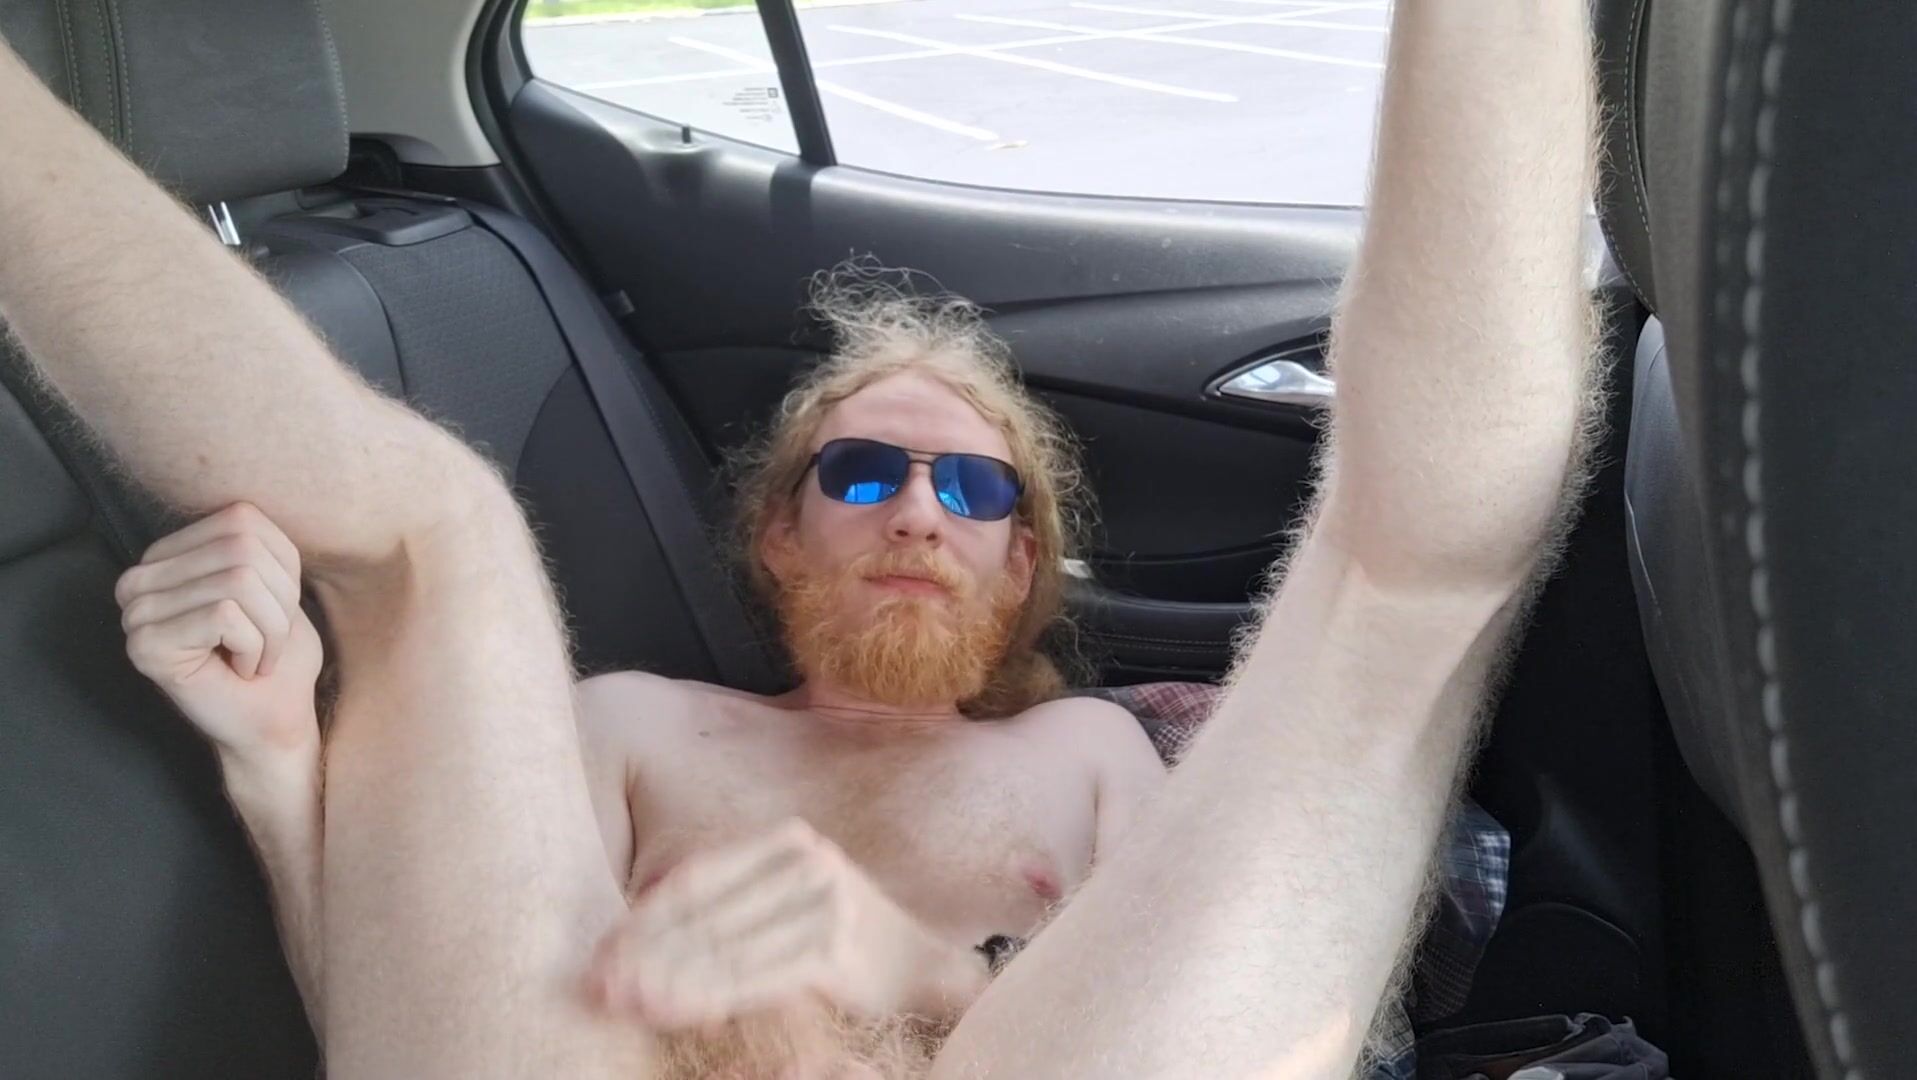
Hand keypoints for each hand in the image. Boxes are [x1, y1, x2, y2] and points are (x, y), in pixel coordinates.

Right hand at [116, 502, 322, 764]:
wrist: (274, 720)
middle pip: (242, 549)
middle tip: (265, 643)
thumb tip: (242, 508)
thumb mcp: (281, 582)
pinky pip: (225, 616)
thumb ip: (259, 543)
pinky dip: (254, 646)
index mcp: (169, 551)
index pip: (242, 520)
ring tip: (254, 657)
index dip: (280, 568)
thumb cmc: (277, 656)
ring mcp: (136, 612)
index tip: (270, 612)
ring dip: (269, 630)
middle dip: (278, 602)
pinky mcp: (145, 646)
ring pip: (238, 581)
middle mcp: (140, 577)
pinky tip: (241, 669)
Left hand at [588, 818, 930, 1029]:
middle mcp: (808, 862)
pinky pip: (750, 978)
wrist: (921, 966)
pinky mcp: (832, 950)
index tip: (599, 952)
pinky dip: (704, 997)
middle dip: (641, 955)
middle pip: (702, 915)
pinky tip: (668, 1013)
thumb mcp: (784, 900)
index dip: (642, 918)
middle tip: (594, 988)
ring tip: (619, 1004)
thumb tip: (644, 927)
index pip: (697, 879)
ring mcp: (823, 904)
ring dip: (662, 981)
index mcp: (788, 841)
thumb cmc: (841, 937)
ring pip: (720, 950)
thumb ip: (729, 904)